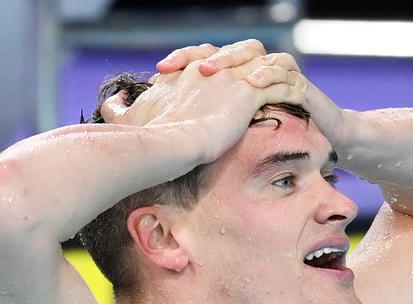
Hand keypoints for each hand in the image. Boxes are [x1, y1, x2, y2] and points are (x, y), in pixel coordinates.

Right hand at [96, 57, 305, 161]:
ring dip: (277, 71)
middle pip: (239, 51)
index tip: (226, 83)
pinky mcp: (248, 95)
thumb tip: (112, 100)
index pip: (208, 58)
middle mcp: (210, 68)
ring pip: (264, 60)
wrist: (165, 144)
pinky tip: (300, 100)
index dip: (219, 67)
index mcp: (187, 72)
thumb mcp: (127, 117)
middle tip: (262, 79)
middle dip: (252, 61)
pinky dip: (291, 90)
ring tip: (289, 84)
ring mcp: (231, 79)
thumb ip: (118, 107)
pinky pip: (280, 85)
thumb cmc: (144, 136)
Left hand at [153, 40, 354, 150]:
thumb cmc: (271, 137)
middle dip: (210, 56)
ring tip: (213, 71)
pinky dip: (269, 76)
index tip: (159, 71)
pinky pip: (286, 75)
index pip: (208, 55)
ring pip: (258, 55)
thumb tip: (156, 120)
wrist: (321, 142)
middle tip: (191, 68)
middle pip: (232, 50)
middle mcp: (257, 69)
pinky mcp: (301, 88)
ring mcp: (280, 75)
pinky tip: (253, 82)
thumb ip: (197, 122)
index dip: (184, 58)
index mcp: (238, 75)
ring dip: (234, 61)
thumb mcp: (227, 131)